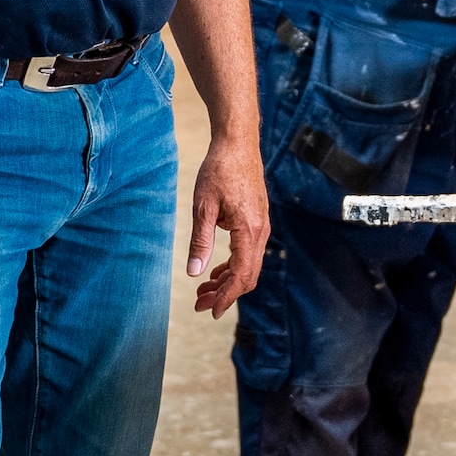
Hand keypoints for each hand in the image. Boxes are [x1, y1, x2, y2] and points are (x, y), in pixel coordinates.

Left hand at [188, 130, 269, 317]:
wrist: (238, 144)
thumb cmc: (219, 171)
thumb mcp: (203, 207)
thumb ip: (200, 242)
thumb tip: (194, 273)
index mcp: (248, 230)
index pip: (241, 274)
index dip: (226, 297)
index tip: (209, 311)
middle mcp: (260, 231)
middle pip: (248, 275)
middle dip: (225, 294)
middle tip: (200, 304)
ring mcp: (261, 225)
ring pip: (249, 265)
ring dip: (228, 281)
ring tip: (204, 290)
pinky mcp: (257, 220)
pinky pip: (249, 252)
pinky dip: (233, 265)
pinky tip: (215, 269)